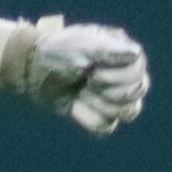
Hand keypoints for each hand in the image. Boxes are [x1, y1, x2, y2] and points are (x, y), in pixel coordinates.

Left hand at [3, 17, 150, 134]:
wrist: (34, 69)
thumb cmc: (59, 51)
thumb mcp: (81, 46)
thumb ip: (108, 51)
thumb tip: (136, 54)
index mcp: (125, 54)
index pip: (138, 73)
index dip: (116, 78)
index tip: (93, 71)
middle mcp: (126, 75)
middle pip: (135, 95)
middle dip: (106, 91)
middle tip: (87, 80)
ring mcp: (116, 96)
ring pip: (127, 113)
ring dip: (98, 103)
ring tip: (81, 91)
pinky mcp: (102, 114)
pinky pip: (106, 126)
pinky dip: (87, 117)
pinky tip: (76, 103)